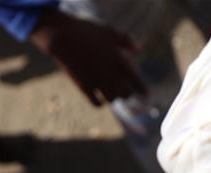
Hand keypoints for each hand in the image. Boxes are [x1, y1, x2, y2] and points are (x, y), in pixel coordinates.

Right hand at [30, 10, 145, 105]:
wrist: (63, 37)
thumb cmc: (87, 31)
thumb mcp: (110, 32)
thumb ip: (126, 41)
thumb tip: (139, 50)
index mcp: (120, 61)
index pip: (136, 81)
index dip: (142, 90)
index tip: (146, 95)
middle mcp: (111, 75)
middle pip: (125, 93)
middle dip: (126, 92)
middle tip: (124, 91)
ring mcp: (98, 82)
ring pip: (112, 99)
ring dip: (113, 96)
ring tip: (111, 92)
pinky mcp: (84, 88)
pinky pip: (97, 103)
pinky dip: (100, 102)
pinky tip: (99, 98)